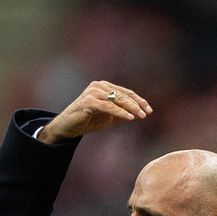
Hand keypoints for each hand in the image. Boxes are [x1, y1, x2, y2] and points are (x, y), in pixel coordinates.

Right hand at [37, 80, 151, 143]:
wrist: (67, 128)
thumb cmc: (87, 121)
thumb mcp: (108, 118)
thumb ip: (121, 113)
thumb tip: (137, 113)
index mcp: (104, 87)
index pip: (125, 92)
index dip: (138, 100)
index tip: (149, 109)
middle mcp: (99, 86)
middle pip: (123, 94)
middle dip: (137, 104)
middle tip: (147, 113)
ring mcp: (93, 92)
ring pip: (117, 99)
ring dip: (131, 108)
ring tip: (141, 116)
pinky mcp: (89, 101)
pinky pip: (108, 107)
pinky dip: (120, 112)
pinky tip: (130, 118)